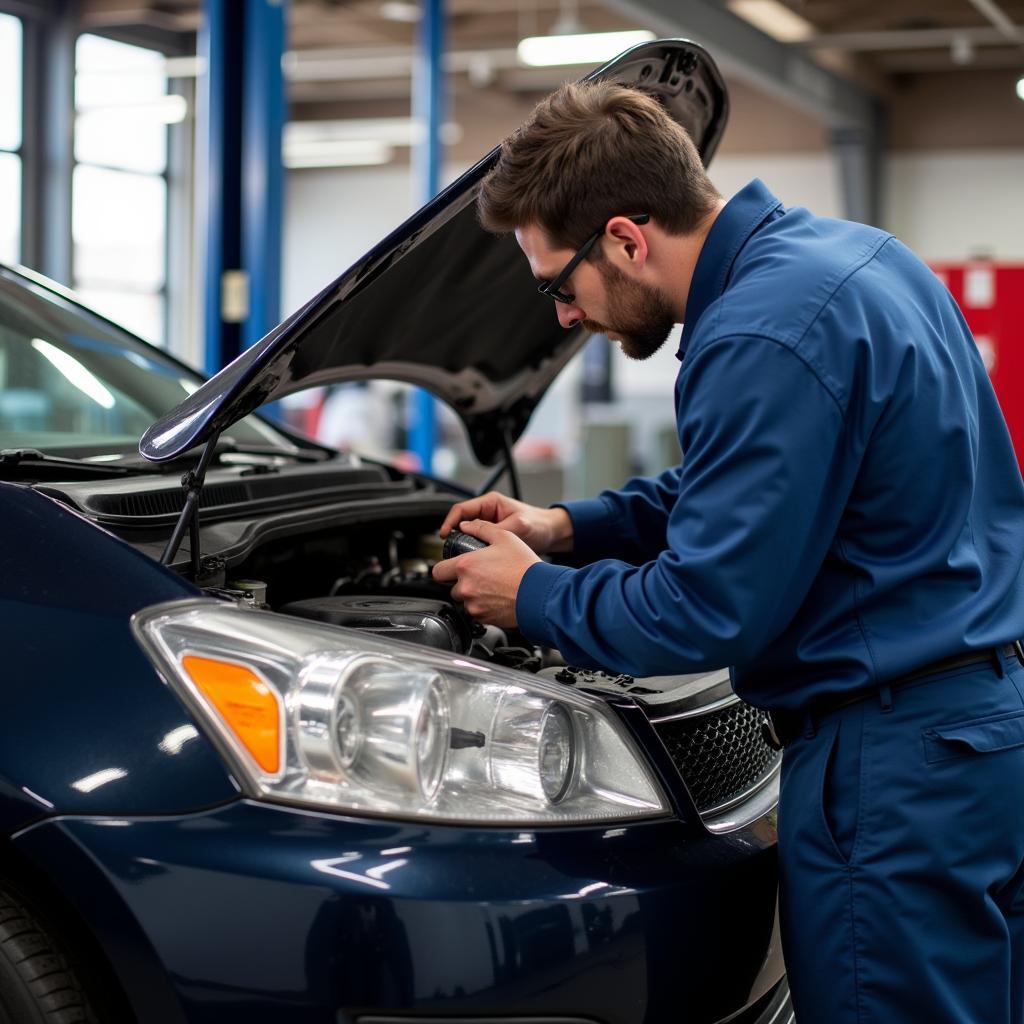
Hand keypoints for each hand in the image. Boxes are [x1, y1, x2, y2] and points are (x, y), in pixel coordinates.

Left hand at [432, 520, 539, 627]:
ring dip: (473, 595)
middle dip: (462, 582)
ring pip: (464, 601)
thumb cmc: (524, 567)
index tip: (452, 568)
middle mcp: (465, 587)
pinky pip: (476, 612)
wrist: (540, 593)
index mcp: (466, 566)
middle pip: (452, 587)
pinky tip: (498, 598)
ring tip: (492, 587)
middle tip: (480, 576)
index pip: (438, 571)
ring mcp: (473, 605)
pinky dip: (483, 607)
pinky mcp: (483, 618)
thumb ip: (482, 529)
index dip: (444, 569)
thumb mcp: (505, 537)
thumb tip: (467, 525)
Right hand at [439, 491, 572, 554]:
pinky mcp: (492, 539)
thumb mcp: (519, 526)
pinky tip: (474, 561)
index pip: (461, 509)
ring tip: (461, 557)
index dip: (449, 522)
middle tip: (451, 550)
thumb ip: (498, 528)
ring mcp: (489, 527)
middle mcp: (487, 513)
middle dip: (454, 536)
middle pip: (461, 523)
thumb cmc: (540, 524)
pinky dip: (473, 552)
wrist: (552, 534)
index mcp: (490, 503)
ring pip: (467, 536)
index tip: (444, 534)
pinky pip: (476, 545)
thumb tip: (475, 532)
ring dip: (463, 546)